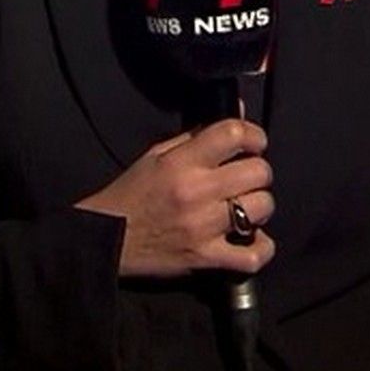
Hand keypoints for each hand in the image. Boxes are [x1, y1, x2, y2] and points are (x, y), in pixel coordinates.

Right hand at [77, 118, 274, 278]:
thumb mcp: (157, 154)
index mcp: (182, 162)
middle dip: (259, 171)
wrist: (106, 239)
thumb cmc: (132, 193)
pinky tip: (253, 239)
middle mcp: (196, 191)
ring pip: (262, 207)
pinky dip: (261, 248)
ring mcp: (204, 227)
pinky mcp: (206, 258)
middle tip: (246, 177)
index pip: (234, 133)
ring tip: (246, 207)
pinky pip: (253, 256)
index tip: (254, 143)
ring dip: (260, 206)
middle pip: (259, 171)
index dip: (254, 135)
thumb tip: (238, 112)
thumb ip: (198, 135)